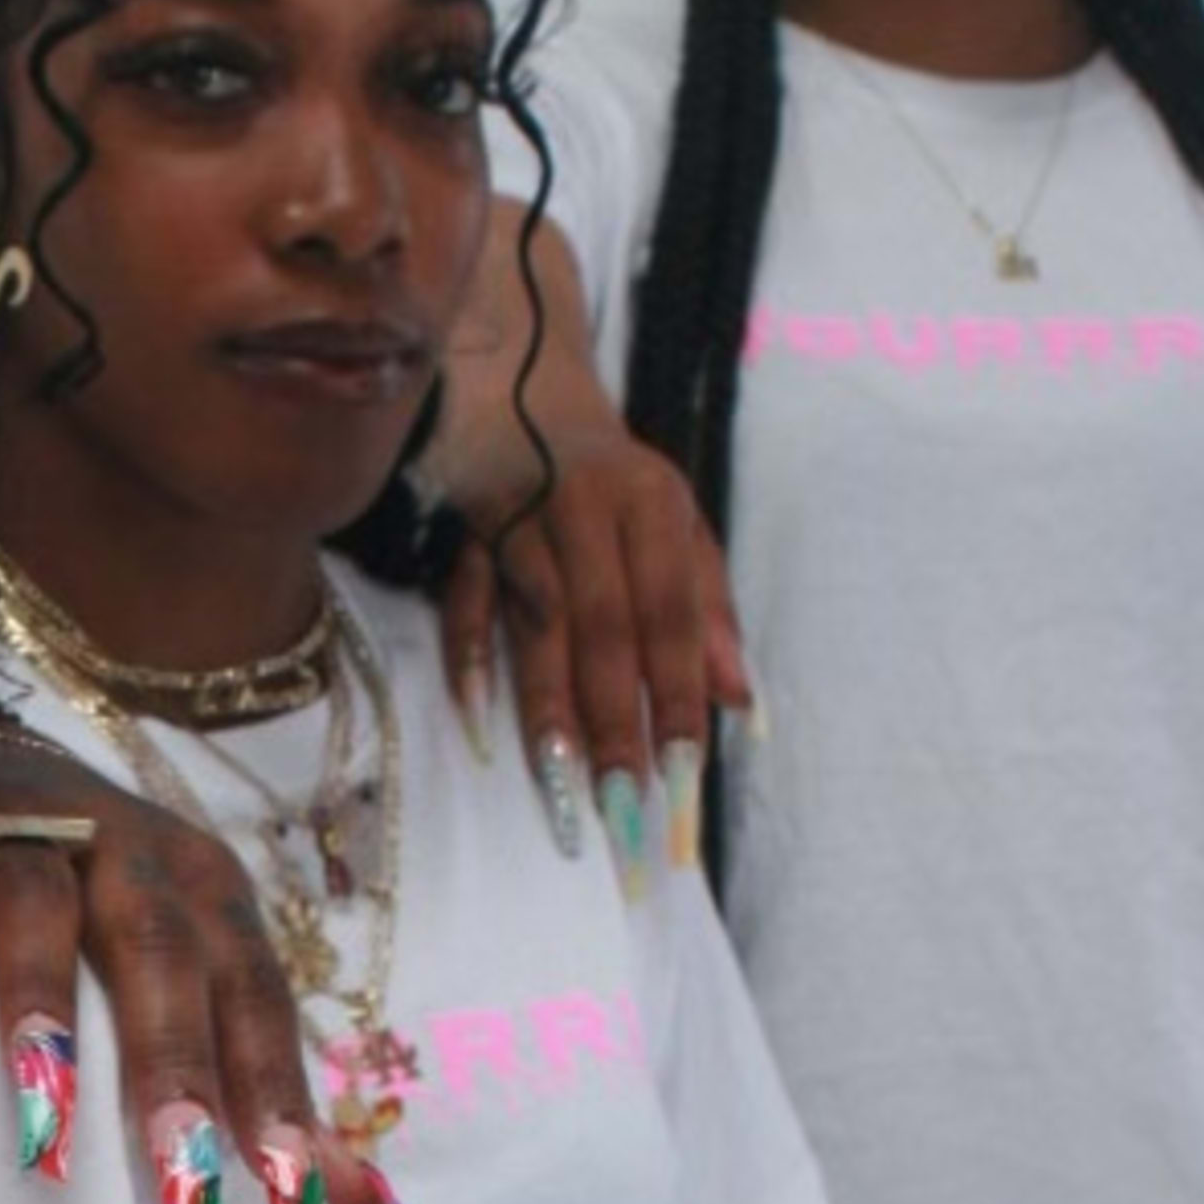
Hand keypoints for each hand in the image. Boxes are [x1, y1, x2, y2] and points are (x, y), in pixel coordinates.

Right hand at [0, 731, 403, 1203]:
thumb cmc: (101, 899)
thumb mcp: (194, 971)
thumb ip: (263, 1087)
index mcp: (202, 891)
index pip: (251, 994)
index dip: (274, 1083)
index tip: (289, 1189)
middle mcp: (120, 849)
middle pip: (156, 949)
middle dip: (171, 1058)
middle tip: (179, 1164)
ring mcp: (12, 826)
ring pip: (33, 904)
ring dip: (38, 1000)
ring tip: (41, 1107)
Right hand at [438, 446, 752, 885]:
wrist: (527, 405)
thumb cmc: (621, 489)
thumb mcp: (683, 531)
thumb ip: (711, 615)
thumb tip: (739, 706)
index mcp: (652, 506)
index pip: (671, 611)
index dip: (678, 689)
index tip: (684, 768)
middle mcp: (587, 510)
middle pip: (603, 625)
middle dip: (614, 716)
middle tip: (622, 797)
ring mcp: (520, 522)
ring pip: (535, 622)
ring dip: (547, 704)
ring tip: (560, 778)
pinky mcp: (465, 538)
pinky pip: (463, 606)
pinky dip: (469, 662)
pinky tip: (477, 725)